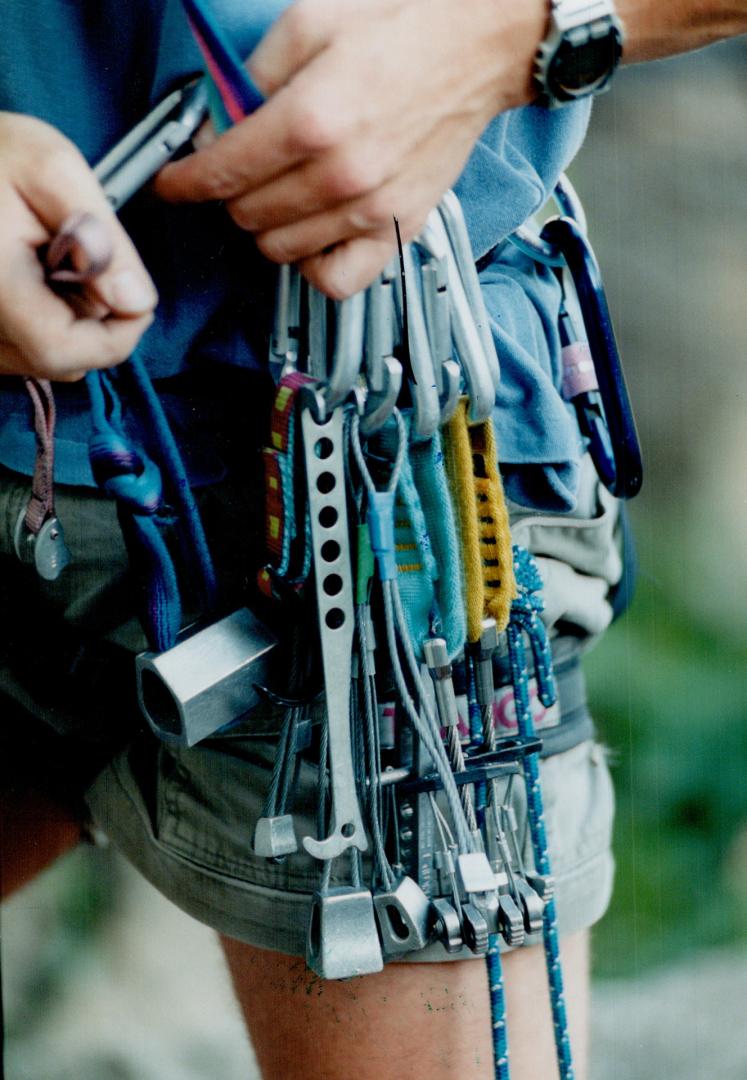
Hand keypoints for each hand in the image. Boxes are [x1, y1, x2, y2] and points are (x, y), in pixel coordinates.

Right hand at [0, 113, 157, 381]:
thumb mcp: (53, 170)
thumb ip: (100, 236)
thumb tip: (136, 299)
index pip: (62, 351)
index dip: (115, 337)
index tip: (136, 299)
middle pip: (58, 360)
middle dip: (96, 321)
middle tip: (90, 261)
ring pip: (40, 360)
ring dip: (71, 322)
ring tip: (58, 263)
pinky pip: (19, 352)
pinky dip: (45, 323)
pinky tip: (39, 280)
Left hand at [155, 0, 544, 297]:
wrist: (476, 47)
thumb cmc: (400, 30)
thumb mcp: (308, 25)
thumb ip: (251, 79)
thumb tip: (216, 124)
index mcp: (310, 119)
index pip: (220, 172)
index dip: (182, 182)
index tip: (171, 184)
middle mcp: (338, 175)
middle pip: (246, 214)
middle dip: (228, 193)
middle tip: (238, 169)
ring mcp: (370, 209)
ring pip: (280, 249)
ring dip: (265, 226)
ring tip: (277, 195)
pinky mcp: (397, 229)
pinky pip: (336, 280)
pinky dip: (311, 266)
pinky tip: (310, 236)